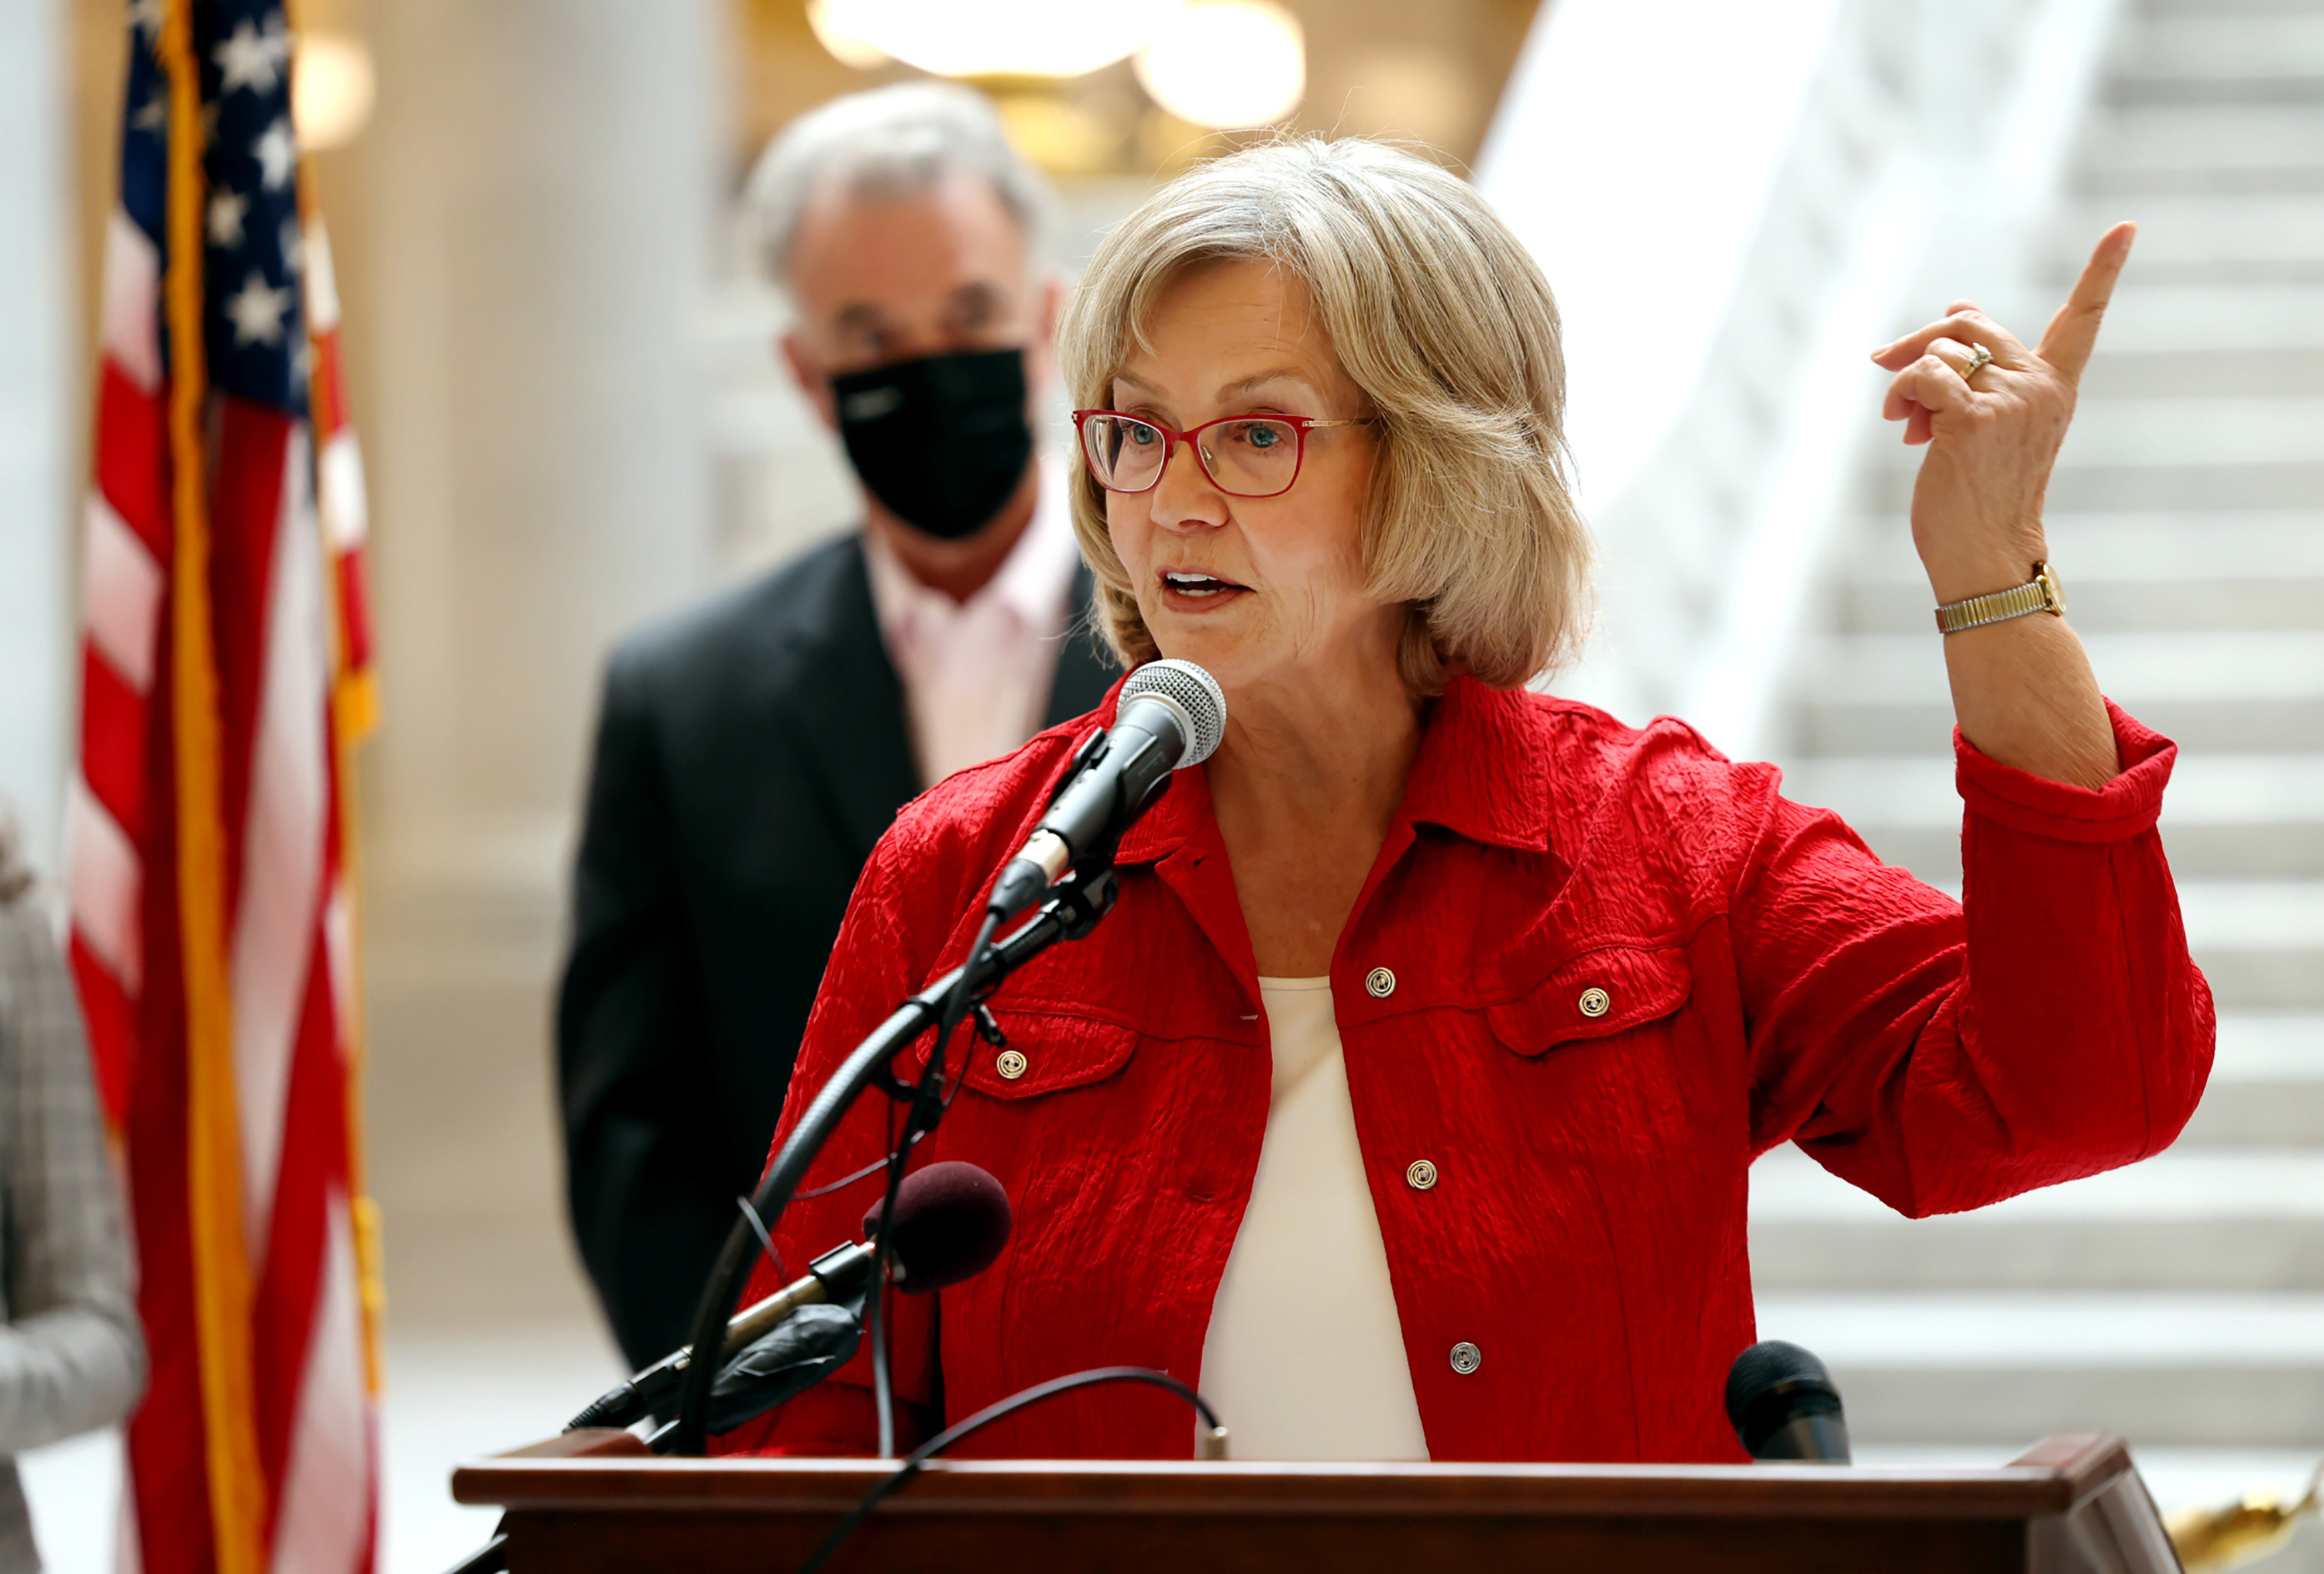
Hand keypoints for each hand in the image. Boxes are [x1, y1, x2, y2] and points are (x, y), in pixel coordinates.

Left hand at [1870, 222, 2135, 604]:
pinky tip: (1905, 429)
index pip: (2084, 319)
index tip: (2126, 227)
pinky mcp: (1976, 418)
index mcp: (2056, 386)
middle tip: (1886, 368)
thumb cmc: (1980, 492)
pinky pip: (1924, 376)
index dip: (2103, 270)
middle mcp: (2042, 386)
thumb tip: (1963, 303)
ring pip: (1940, 351)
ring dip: (1906, 381)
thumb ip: (1981, 365)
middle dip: (1920, 342)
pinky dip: (1902, 394)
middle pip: (1970, 324)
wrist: (1983, 553)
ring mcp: (2012, 401)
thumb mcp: (1988, 420)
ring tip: (1907, 423)